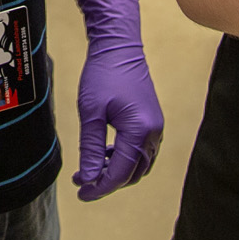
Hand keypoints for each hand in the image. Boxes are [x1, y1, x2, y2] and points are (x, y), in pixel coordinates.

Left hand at [72, 0, 162, 199]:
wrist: (118, 46)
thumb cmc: (102, 74)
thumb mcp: (91, 112)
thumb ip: (92, 148)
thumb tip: (90, 178)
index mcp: (140, 130)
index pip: (122, 172)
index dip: (101, 187)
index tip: (82, 193)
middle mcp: (154, 132)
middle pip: (133, 172)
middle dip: (108, 181)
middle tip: (82, 182)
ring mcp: (156, 126)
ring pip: (139, 164)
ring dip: (116, 171)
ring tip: (90, 169)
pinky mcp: (152, 121)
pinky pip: (141, 151)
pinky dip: (124, 158)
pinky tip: (105, 154)